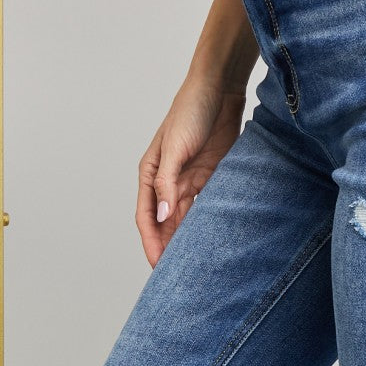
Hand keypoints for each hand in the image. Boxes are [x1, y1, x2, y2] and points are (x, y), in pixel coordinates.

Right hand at [135, 73, 247, 266]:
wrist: (219, 89)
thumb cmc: (190, 110)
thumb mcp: (175, 147)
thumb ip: (167, 181)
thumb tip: (162, 214)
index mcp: (150, 174)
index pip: (146, 217)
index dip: (151, 243)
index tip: (157, 266)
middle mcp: (166, 182)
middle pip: (165, 224)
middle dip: (168, 249)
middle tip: (176, 276)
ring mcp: (188, 181)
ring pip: (184, 220)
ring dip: (186, 241)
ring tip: (193, 265)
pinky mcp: (209, 178)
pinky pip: (205, 208)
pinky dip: (206, 224)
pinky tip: (210, 241)